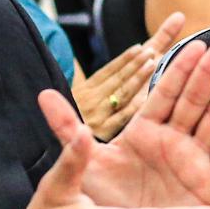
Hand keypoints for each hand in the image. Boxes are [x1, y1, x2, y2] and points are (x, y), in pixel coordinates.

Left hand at [73, 38, 209, 208]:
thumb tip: (42, 94)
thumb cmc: (104, 204)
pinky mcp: (209, 182)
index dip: (179, 69)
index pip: (165, 93)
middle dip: (209, 72)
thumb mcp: (85, 162)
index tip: (192, 42)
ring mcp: (192, 160)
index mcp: (144, 132)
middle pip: (194, 99)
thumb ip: (68, 128)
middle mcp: (172, 141)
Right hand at [74, 14, 179, 140]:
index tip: (139, 47)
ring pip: (122, 92)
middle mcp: (90, 102)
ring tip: (152, 61)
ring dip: (137, 76)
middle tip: (152, 49)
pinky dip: (136, 103)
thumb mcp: (78, 109)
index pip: (108, 71)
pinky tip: (149, 93)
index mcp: (83, 93)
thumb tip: (109, 73)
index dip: (124, 59)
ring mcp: (98, 116)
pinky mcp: (103, 133)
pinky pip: (123, 115)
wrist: (57, 161)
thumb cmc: (74, 136)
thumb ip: (93, 93)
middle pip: (118, 78)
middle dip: (135, 63)